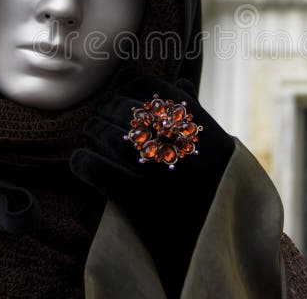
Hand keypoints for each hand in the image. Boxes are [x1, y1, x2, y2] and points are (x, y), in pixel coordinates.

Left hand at [70, 67, 234, 296]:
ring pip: (102, 132)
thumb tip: (180, 81)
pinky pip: (92, 167)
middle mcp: (168, 133)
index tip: (121, 98)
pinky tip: (84, 162)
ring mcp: (151, 163)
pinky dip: (82, 162)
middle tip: (102, 122)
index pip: (140, 83)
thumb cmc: (219, 176)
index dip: (124, 89)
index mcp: (188, 114)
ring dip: (93, 133)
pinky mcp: (134, 194)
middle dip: (106, 113)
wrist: (223, 226)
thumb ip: (192, 107)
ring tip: (94, 139)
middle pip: (117, 107)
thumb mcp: (213, 136)